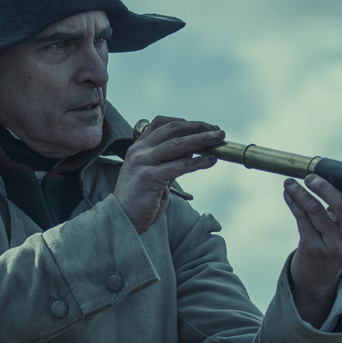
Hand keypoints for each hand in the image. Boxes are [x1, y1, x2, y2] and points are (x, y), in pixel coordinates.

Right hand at [114, 117, 221, 233]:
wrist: (122, 219)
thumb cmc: (141, 199)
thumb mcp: (155, 173)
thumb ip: (169, 160)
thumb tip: (193, 149)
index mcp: (138, 147)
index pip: (161, 124)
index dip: (185, 122)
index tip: (203, 126)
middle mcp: (139, 151)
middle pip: (172, 129)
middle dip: (198, 127)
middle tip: (217, 131)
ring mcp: (143, 162)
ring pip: (177, 144)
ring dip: (202, 139)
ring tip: (219, 139)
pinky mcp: (150, 177)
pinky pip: (179, 166)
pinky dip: (198, 161)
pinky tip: (210, 161)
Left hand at [284, 175, 341, 323]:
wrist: (319, 276)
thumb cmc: (335, 243)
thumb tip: (331, 176)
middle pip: (339, 206)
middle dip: (322, 187)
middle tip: (310, 177)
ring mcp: (332, 246)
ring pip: (314, 210)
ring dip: (300, 193)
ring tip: (290, 182)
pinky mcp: (312, 248)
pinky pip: (301, 218)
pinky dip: (293, 203)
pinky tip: (288, 194)